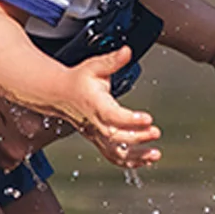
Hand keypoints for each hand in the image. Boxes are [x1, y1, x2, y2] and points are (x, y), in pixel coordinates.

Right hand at [52, 52, 162, 170]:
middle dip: (137, 137)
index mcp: (94, 104)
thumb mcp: (94, 66)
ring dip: (135, 156)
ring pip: (114, 152)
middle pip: (115, 136)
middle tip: (155, 132)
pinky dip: (130, 161)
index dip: (130, 119)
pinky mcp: (98, 140)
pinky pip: (113, 156)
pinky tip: (146, 159)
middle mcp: (94, 122)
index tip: (147, 118)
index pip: (112, 115)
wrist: (59, 94)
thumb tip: (127, 51)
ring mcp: (95, 134)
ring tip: (155, 154)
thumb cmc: (78, 80)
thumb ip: (112, 60)